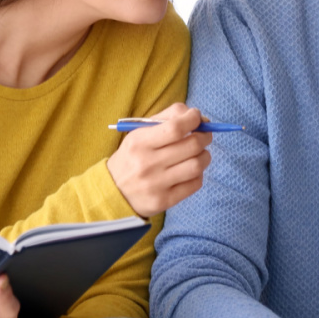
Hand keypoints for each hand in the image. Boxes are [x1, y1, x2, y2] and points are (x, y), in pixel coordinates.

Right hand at [106, 102, 212, 216]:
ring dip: (205, 155)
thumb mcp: (139, 132)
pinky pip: (195, 184)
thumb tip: (197, 116)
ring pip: (197, 165)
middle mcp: (147, 164)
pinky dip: (198, 174)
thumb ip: (167, 117)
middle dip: (205, 136)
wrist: (113, 191)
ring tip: (200, 153)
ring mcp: (156, 185)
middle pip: (192, 145)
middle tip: (204, 135)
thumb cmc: (133, 156)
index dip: (193, 119)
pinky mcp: (164, 201)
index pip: (175, 128)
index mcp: (139, 142)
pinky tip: (190, 170)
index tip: (197, 116)